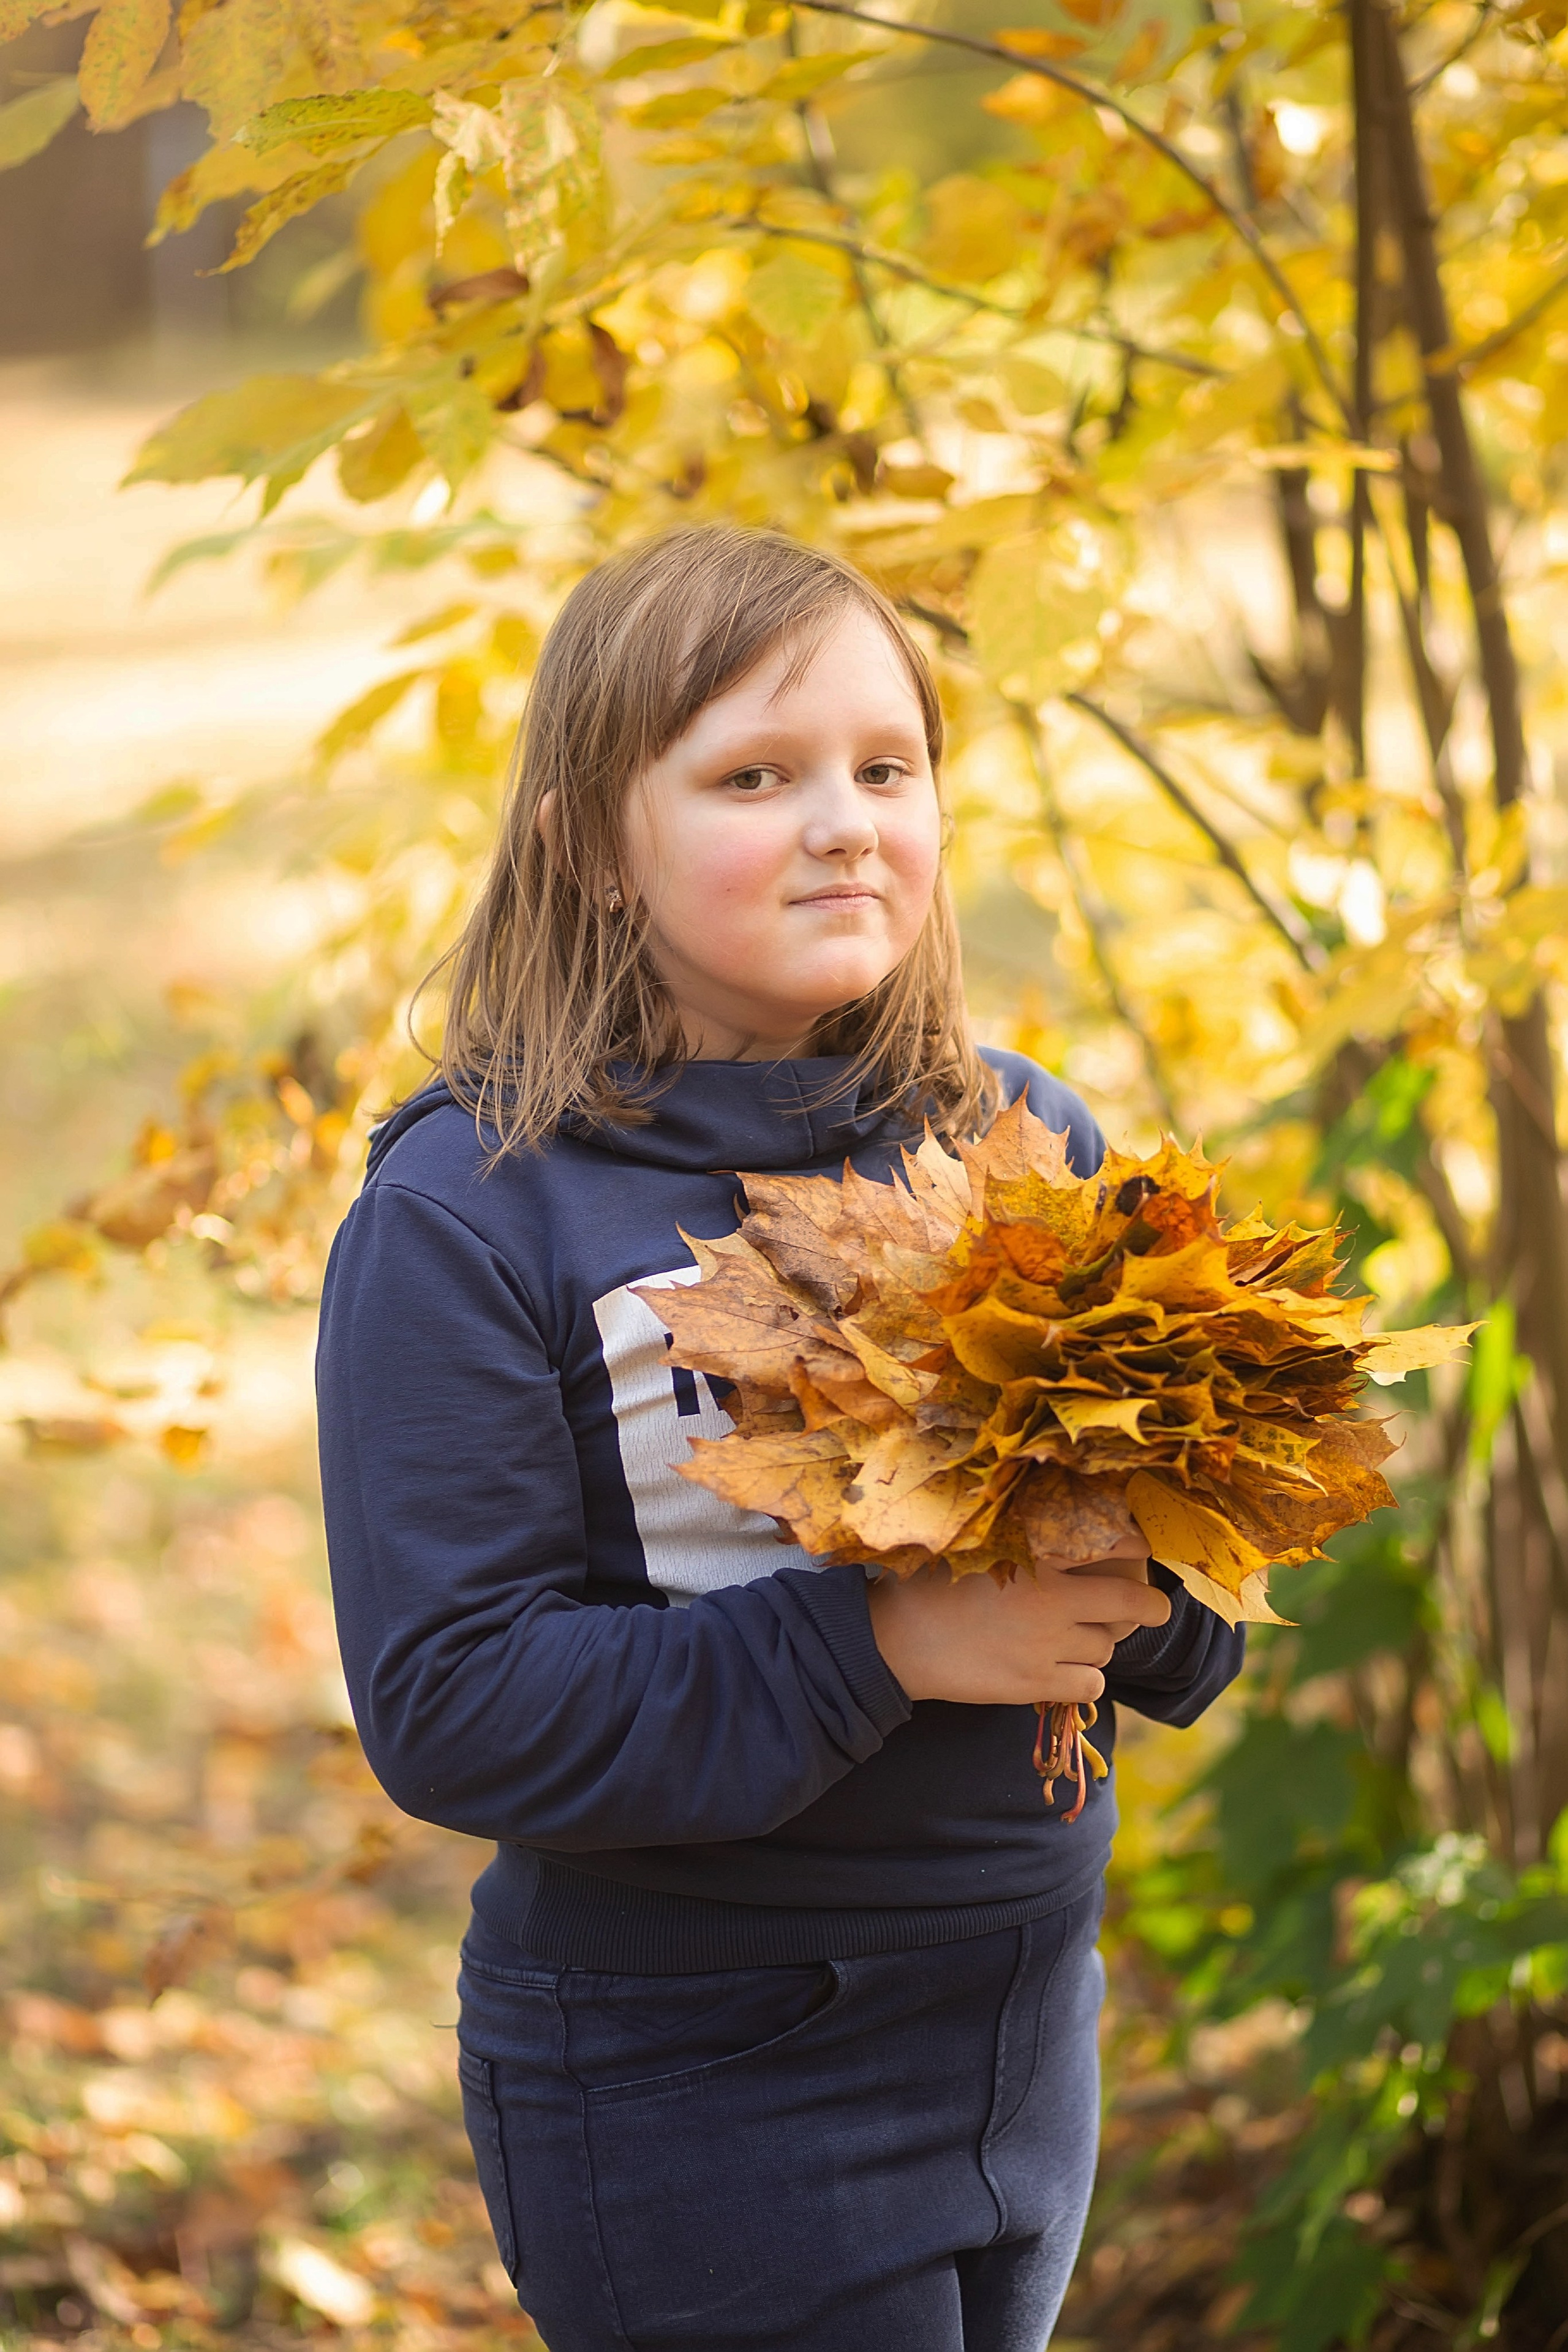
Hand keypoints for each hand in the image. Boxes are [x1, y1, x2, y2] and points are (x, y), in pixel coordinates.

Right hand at [867, 1553, 1170, 1706]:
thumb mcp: (980, 1545)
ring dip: (1099, 1641)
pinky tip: (1066, 1669)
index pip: (1114, 1543)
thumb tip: (1073, 1532)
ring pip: (1107, 1646)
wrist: (896, 1640)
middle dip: (1151, 1607)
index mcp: (1036, 1554)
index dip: (1137, 1547)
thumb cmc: (931, 1583)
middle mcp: (1049, 1598)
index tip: (1141, 1551)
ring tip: (1075, 1637)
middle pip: (1131, 1602)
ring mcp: (1044, 1644)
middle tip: (1154, 1608)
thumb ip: (1027, 1538)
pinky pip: (1092, 1685)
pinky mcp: (1033, 1683)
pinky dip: (1087, 1678)